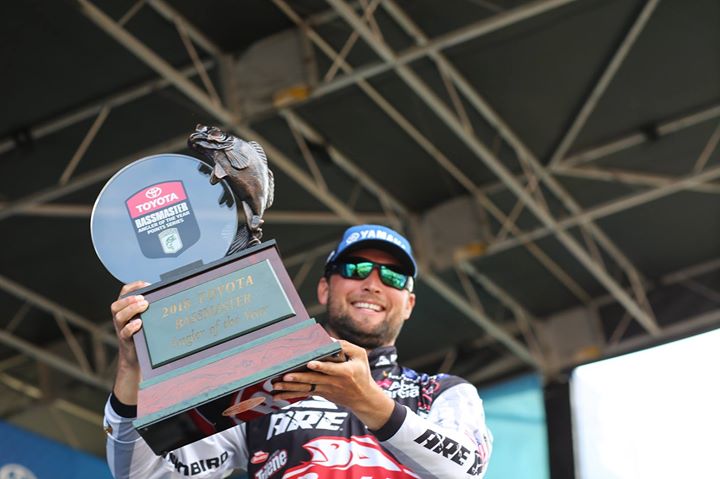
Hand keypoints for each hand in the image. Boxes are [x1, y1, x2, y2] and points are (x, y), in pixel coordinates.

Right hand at [110, 281, 148, 404]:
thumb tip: (170, 294)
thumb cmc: (145, 334)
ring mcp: (121, 329)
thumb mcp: (147, 318)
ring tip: (144, 305)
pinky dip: (131, 327)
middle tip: (144, 298)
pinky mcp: (125, 341)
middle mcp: (120, 318)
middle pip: (116, 304)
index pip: (123, 292)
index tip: (146, 284)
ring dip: (131, 309)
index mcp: (125, 309)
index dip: (133, 286)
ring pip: (119, 316)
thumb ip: (152, 308)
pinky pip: (124, 333)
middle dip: (129, 299)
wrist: (137, 358)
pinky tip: (139, 323)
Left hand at [272, 340, 395, 429]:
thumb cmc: (361, 372)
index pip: (331, 369)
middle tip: (284, 376)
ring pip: (306, 388)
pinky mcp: (320, 393)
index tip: (310, 364)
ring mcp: (325, 389)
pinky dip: (290, 395)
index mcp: (344, 372)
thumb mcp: (360, 356)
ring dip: (289, 388)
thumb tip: (327, 339)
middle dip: (298, 378)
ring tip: (276, 386)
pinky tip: (277, 396)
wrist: (363, 398)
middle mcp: (333, 382)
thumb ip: (345, 346)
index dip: (320, 367)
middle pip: (313, 380)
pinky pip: (303, 394)